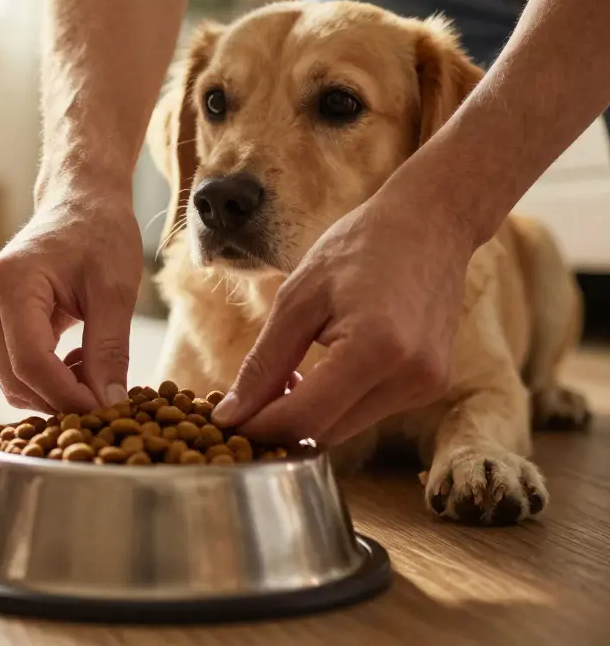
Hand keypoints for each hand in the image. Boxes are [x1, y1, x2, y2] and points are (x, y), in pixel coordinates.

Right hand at [0, 191, 141, 413]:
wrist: (80, 203)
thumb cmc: (100, 235)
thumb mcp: (116, 290)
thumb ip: (110, 350)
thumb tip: (108, 404)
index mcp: (10, 283)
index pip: (29, 363)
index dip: (67, 396)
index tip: (107, 412)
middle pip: (16, 378)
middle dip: (64, 398)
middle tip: (111, 397)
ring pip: (13, 380)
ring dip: (57, 390)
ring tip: (98, 367)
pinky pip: (14, 369)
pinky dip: (48, 378)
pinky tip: (80, 360)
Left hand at [210, 190, 474, 444]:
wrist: (430, 222)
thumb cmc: (358, 248)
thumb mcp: (297, 299)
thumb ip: (264, 363)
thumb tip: (231, 415)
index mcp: (376, 350)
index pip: (304, 420)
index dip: (257, 427)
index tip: (223, 420)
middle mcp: (410, 378)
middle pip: (325, 434)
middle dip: (278, 425)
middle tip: (244, 402)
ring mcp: (427, 386)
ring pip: (346, 429)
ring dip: (307, 416)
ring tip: (283, 378)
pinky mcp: (432, 386)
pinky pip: (368, 413)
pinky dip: (336, 405)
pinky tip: (319, 373)